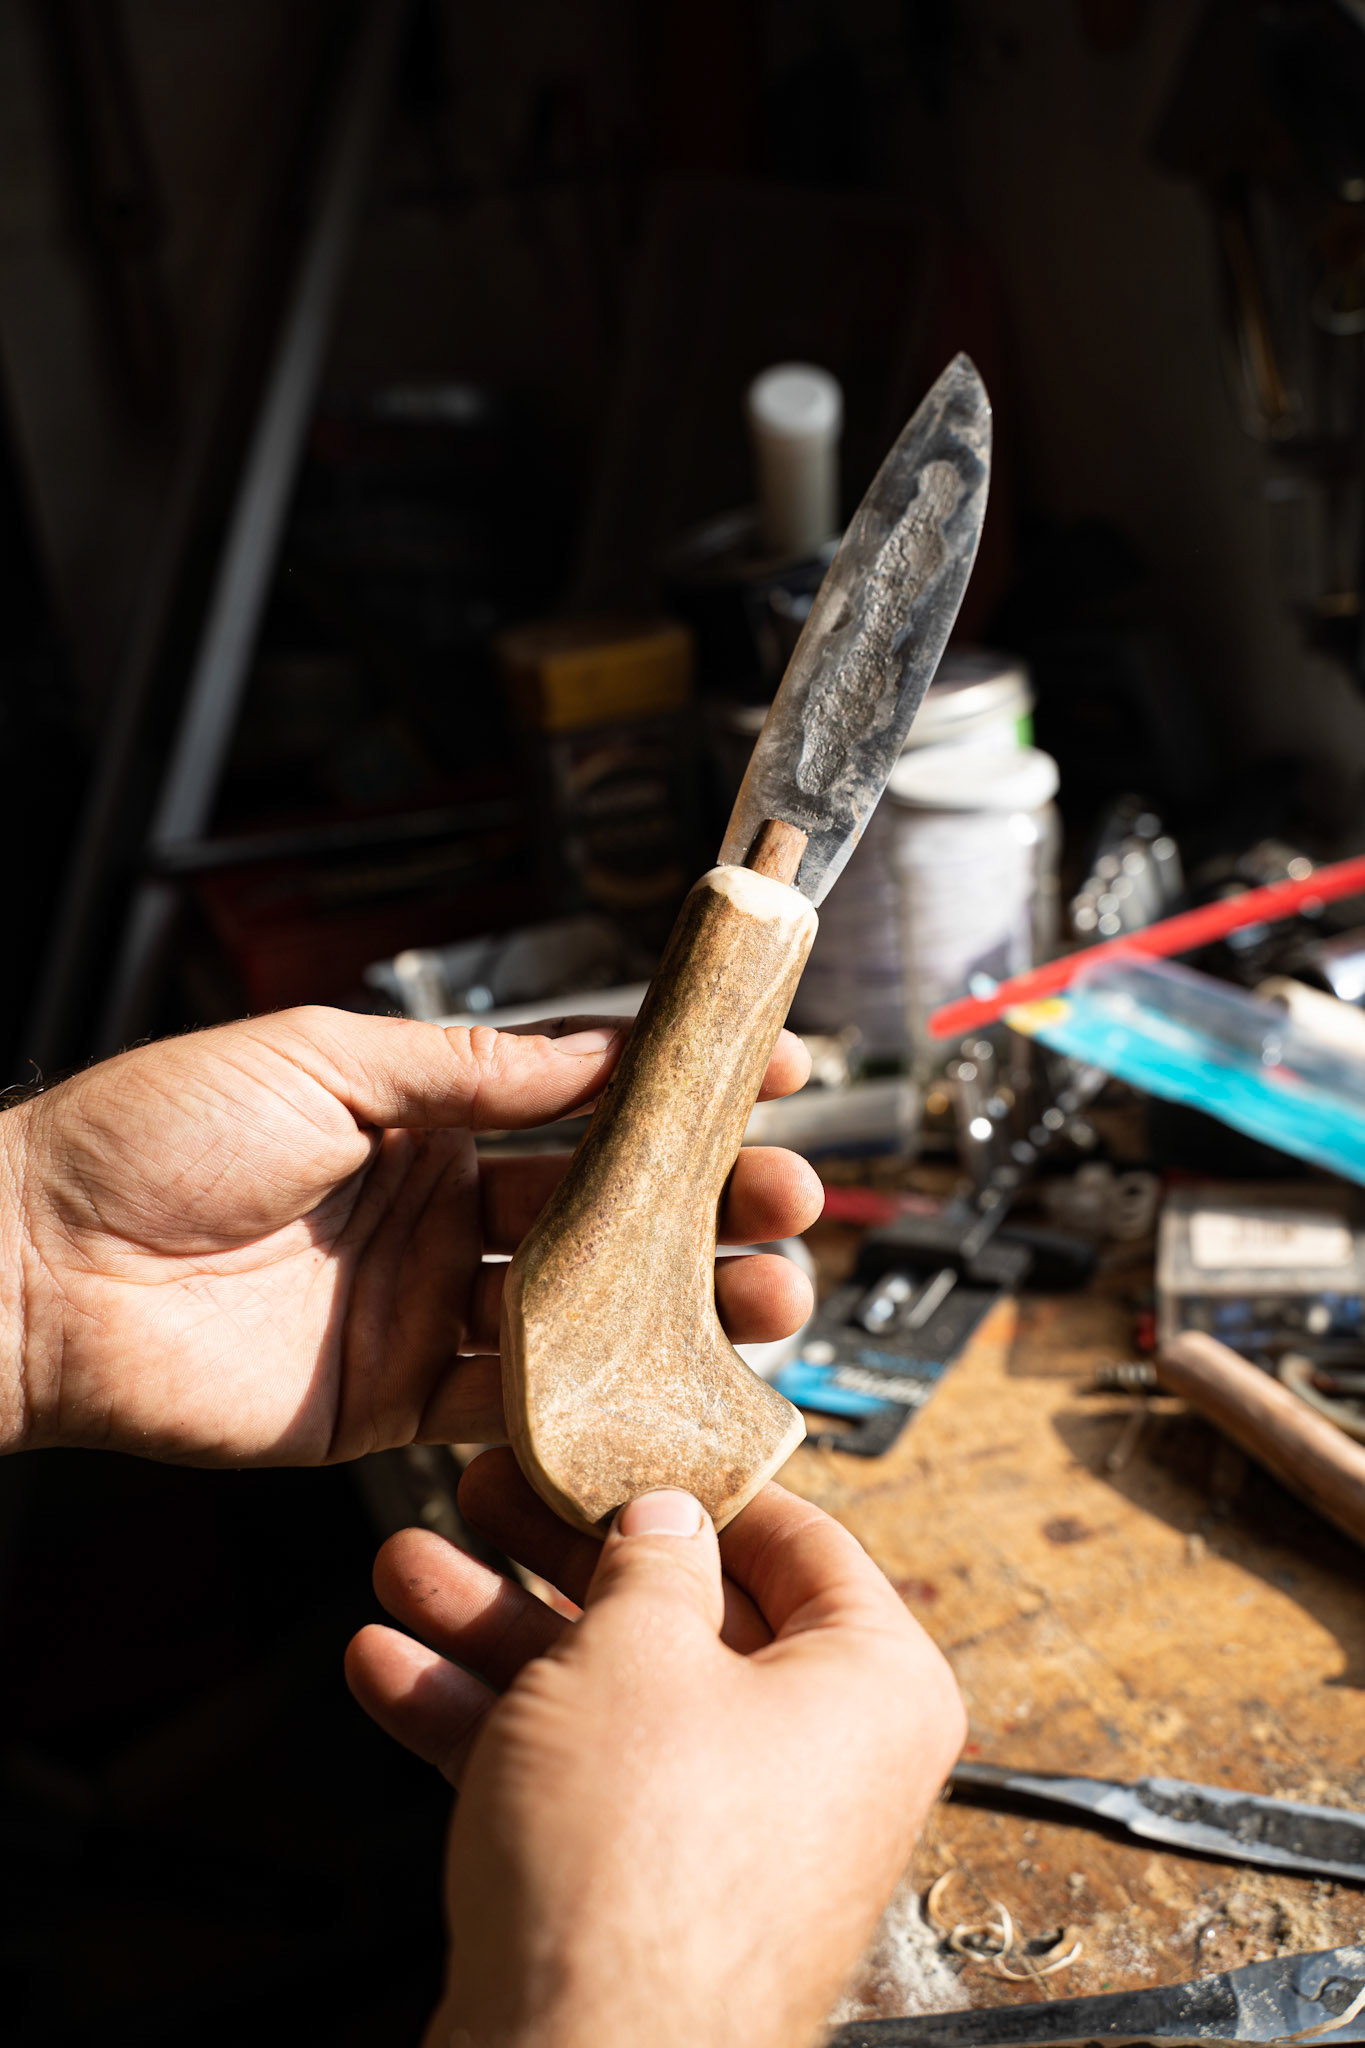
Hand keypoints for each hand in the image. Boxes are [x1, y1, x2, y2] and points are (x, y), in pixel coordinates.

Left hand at [1, 1007, 819, 1463]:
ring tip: (767, 1297)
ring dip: (679, 1306)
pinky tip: (664, 1389)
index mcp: (424, 1116)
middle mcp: (440, 1212)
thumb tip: (596, 1053)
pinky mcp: (397, 1404)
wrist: (38, 1269)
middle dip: (709, 1207)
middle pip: (607, 1212)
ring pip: (583, 1311)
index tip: (775, 1075)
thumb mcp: (327, 1062)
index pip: (584, 1097)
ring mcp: (426, 1310)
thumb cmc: (156, 1135)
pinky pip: (514, 1408)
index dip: (682, 1091)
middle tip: (790, 1202)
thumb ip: (470, 1071)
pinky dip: (591, 1402)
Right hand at [347, 1458, 965, 2047]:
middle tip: (491, 1492)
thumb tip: (666, 1518)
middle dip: (560, 1554)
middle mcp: (819, 1760)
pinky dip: (489, 1726)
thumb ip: (650, 1562)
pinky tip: (394, 1669)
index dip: (697, 1480)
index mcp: (871, 1685)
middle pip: (684, 1615)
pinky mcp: (648, 1894)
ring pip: (612, 1696)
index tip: (626, 1441)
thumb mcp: (636, 1650)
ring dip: (498, 1630)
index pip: (798, 1540)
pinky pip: (576, 1778)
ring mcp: (731, 1834)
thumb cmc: (643, 1868)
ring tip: (409, 1568)